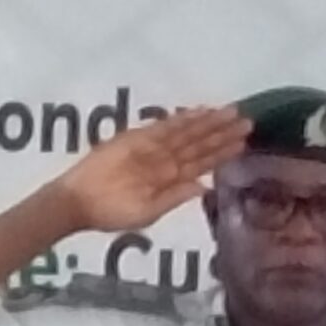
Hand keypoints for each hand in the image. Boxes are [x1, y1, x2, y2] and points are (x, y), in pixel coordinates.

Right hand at [51, 107, 248, 232]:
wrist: (77, 203)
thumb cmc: (109, 214)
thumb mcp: (147, 214)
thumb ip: (174, 198)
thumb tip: (204, 186)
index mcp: (170, 181)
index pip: (202, 162)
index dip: (222, 151)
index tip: (243, 141)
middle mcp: (165, 162)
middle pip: (199, 144)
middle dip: (222, 132)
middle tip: (247, 120)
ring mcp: (151, 149)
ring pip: (186, 134)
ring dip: (208, 123)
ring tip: (231, 113)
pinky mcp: (135, 140)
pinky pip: (162, 128)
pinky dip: (181, 120)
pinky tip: (199, 112)